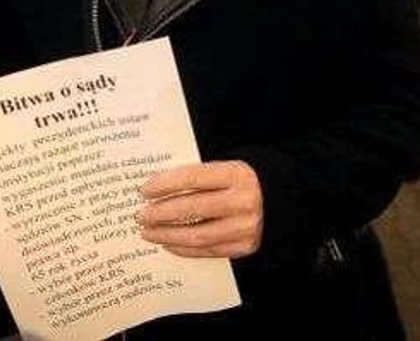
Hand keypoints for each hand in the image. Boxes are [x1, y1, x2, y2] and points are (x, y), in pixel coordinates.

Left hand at [137, 161, 263, 258]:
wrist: (278, 200)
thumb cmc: (239, 182)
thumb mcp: (224, 169)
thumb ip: (197, 177)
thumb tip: (155, 191)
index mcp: (236, 174)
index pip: (192, 178)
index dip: (165, 184)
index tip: (144, 191)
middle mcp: (243, 200)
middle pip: (193, 208)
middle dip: (161, 213)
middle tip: (141, 215)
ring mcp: (245, 226)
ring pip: (197, 235)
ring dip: (167, 234)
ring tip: (148, 232)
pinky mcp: (245, 246)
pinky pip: (207, 251)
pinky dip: (184, 248)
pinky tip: (168, 243)